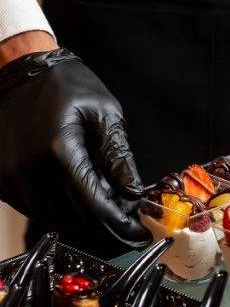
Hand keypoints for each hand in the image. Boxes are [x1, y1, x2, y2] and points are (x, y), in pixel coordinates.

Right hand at [0, 47, 148, 247]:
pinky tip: (80, 202)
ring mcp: (12, 177)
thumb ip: (119, 156)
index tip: (138, 233)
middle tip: (128, 226)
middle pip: (74, 219)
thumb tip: (134, 192)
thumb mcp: (105, 114)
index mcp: (59, 150)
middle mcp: (30, 169)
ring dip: (84, 223)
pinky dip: (61, 213)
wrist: (22, 73)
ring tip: (109, 212)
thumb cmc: (66, 87)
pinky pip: (35, 210)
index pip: (94, 205)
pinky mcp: (3, 180)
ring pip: (54, 219)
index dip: (120, 224)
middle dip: (106, 227)